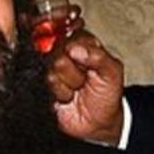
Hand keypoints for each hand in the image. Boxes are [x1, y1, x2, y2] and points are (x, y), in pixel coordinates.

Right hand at [46, 26, 125, 144]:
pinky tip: (67, 96)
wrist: (97, 121)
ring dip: (70, 83)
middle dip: (77, 70)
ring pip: (53, 68)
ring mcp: (49, 67)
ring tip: (77, 88)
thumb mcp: (113, 73)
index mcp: (81, 42)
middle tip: (85, 78)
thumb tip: (76, 49)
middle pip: (59, 50)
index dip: (78, 48)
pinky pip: (46, 83)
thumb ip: (100, 57)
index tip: (86, 61)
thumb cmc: (106, 93)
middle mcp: (62, 51)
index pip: (70, 32)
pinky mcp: (40, 83)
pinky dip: (61, 93)